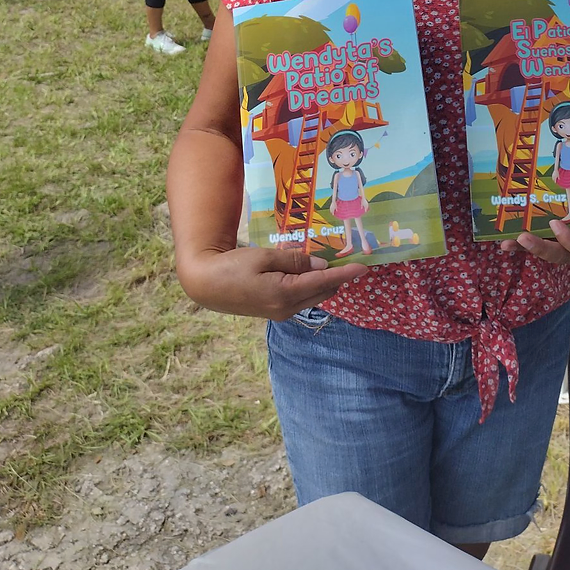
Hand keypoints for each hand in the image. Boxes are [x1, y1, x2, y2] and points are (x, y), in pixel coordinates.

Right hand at [181, 245, 367, 320]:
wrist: (205, 284)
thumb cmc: (232, 266)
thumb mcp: (264, 257)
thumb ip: (294, 260)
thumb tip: (321, 264)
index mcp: (285, 293)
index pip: (323, 281)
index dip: (345, 274)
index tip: (363, 267)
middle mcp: (286, 308)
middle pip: (322, 291)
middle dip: (338, 278)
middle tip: (349, 260)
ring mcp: (280, 312)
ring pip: (313, 296)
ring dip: (324, 282)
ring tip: (332, 265)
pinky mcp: (274, 311)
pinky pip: (301, 298)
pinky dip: (310, 286)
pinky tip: (309, 274)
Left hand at [500, 218, 569, 265]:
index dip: (567, 238)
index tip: (554, 223)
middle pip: (558, 254)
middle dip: (539, 246)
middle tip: (523, 237)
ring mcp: (558, 251)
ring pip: (542, 253)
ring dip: (523, 247)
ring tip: (507, 243)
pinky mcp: (546, 248)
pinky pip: (532, 249)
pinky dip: (518, 246)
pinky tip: (505, 243)